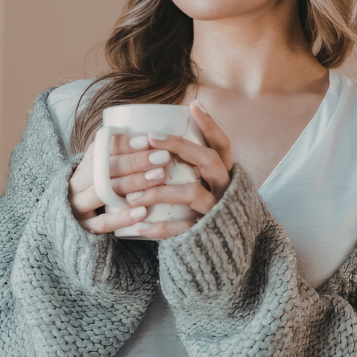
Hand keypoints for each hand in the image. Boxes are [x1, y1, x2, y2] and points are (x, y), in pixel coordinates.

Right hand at [67, 133, 171, 233]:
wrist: (72, 220)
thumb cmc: (102, 189)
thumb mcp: (105, 170)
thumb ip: (122, 156)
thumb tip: (155, 135)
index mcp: (84, 166)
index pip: (101, 149)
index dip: (124, 143)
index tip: (148, 139)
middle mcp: (77, 184)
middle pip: (106, 169)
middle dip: (136, 161)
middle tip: (163, 157)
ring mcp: (79, 206)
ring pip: (105, 192)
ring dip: (134, 183)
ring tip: (159, 177)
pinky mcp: (85, 227)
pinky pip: (103, 223)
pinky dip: (122, 217)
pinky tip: (143, 212)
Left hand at [124, 101, 233, 239]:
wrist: (221, 251)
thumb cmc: (203, 207)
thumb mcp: (204, 182)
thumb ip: (191, 163)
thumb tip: (159, 133)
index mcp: (224, 173)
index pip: (222, 144)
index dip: (210, 124)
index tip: (193, 105)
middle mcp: (224, 188)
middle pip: (209, 160)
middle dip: (180, 146)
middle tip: (151, 138)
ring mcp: (216, 211)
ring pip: (193, 193)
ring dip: (160, 191)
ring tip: (132, 195)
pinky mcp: (205, 233)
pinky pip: (181, 229)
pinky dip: (159, 228)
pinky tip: (139, 225)